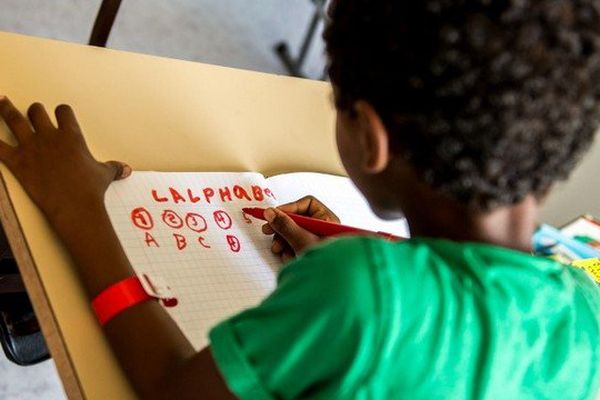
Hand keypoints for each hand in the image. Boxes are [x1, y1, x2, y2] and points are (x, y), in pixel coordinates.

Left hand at [0, 96, 130, 223]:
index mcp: (71, 135)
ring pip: (14, 119)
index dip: (60, 111)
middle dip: (34, 111)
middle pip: (36, 111)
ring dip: (6, 110)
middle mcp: (49, 136)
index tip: (59, 114)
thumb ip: (113, 167)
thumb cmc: (91, 189)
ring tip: (1, 103)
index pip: (63, 111)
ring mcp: (31, 147)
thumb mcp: (105, 175)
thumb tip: (125, 169)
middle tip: (32, 114)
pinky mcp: (17, 162)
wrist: (75, 206)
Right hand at [262, 195, 339, 261]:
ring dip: (284, 242)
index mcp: (328, 220)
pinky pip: (296, 246)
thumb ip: (285, 225)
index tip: (274, 214)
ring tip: (279, 251)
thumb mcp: (302, 240)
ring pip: (294, 234)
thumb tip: (270, 212)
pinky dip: (290, 252)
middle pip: (298, 219)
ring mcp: (317, 242)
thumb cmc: (326, 263)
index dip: (289, 208)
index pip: (307, 204)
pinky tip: (289, 259)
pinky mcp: (311, 253)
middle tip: (267, 231)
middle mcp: (324, 229)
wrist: (333, 287)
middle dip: (282, 228)